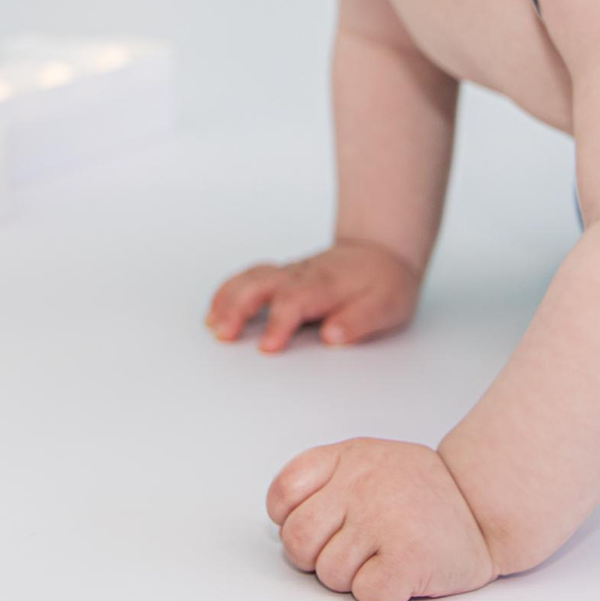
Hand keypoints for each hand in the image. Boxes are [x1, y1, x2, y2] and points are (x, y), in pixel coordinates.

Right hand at [205, 240, 419, 352]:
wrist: (382, 252)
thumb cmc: (384, 284)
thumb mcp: (387, 306)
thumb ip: (359, 321)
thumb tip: (332, 336)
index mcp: (327, 285)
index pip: (296, 301)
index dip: (279, 323)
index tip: (267, 347)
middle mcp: (303, 275)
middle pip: (263, 283)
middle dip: (240, 308)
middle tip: (224, 335)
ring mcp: (290, 272)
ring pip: (252, 277)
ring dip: (228, 298)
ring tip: (212, 324)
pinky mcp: (282, 275)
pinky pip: (249, 276)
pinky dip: (228, 291)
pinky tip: (215, 310)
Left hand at [266, 438, 495, 600]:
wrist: (486, 507)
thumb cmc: (425, 493)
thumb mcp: (371, 461)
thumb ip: (327, 479)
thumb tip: (284, 520)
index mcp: (348, 458)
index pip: (283, 495)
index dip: (290, 521)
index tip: (319, 528)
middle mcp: (361, 484)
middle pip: (297, 541)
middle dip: (317, 558)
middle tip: (352, 551)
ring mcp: (383, 520)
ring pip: (329, 574)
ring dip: (354, 577)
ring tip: (386, 555)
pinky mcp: (407, 558)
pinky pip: (365, 594)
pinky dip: (382, 592)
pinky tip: (402, 571)